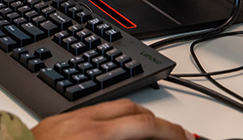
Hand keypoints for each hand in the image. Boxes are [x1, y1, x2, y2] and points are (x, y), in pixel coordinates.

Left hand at [31, 100, 191, 139]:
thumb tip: (143, 139)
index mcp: (94, 137)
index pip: (145, 126)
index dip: (171, 132)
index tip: (185, 138)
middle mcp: (83, 122)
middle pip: (133, 110)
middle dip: (158, 121)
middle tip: (173, 134)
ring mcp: (69, 118)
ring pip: (114, 106)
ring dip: (136, 116)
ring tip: (149, 131)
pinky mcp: (58, 119)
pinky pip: (94, 111)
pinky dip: (113, 118)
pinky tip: (117, 131)